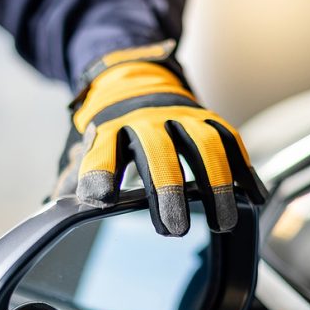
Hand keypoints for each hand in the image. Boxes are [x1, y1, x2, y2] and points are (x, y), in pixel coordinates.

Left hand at [53, 46, 265, 235]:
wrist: (137, 80)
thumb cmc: (113, 130)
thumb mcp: (89, 147)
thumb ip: (77, 176)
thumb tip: (53, 207)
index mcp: (110, 128)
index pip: (102, 151)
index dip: (100, 172)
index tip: (100, 200)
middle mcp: (147, 120)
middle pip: (158, 153)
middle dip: (168, 190)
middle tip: (175, 229)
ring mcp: (182, 117)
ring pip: (204, 147)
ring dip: (216, 185)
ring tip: (223, 223)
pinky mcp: (209, 119)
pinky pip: (232, 142)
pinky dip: (245, 170)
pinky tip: (255, 198)